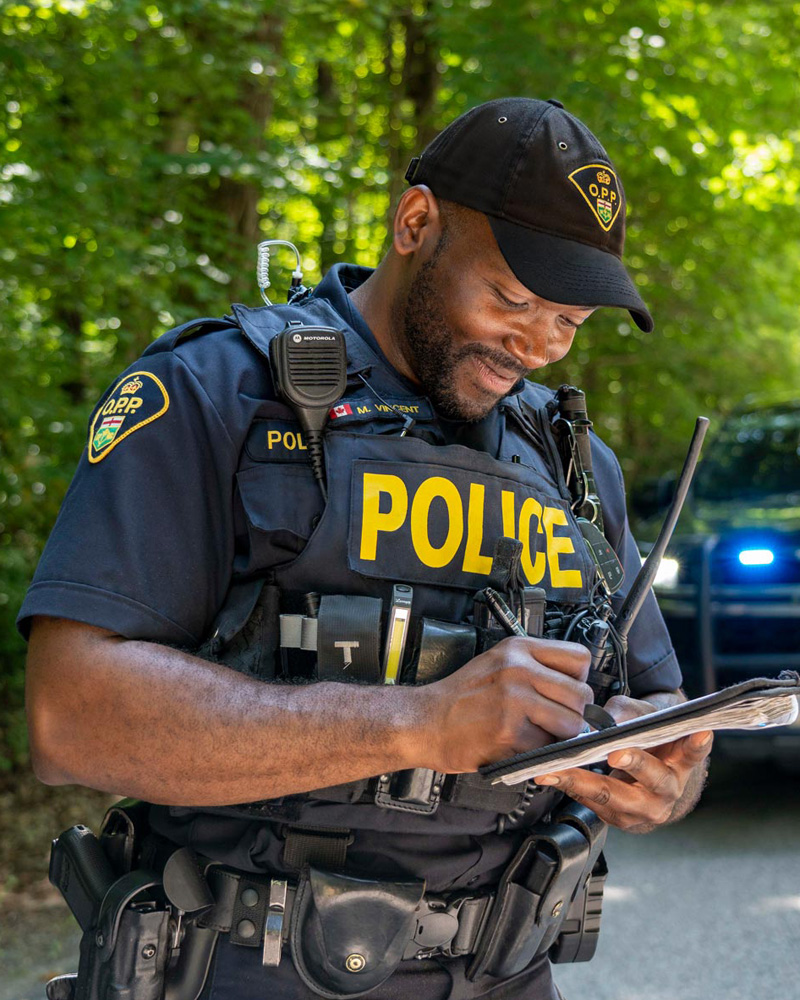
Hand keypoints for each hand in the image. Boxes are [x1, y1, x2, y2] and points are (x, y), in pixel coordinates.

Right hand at [422, 636, 592, 772]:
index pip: (579, 658)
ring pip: (571, 724)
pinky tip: (515, 745)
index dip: (578, 680)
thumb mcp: (496, 663)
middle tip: (553, 723)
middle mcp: (518, 669)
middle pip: (581, 695)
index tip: (565, 694)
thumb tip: (577, 690)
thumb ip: (535, 669)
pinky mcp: (508, 730)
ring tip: (535, 735)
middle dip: (573, 715)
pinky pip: (546, 747)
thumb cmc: (459, 698)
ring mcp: (514, 699)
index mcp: (518, 649)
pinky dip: (536, 753)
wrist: (423, 721)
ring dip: (558, 737)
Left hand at [533, 693, 713, 830]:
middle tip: (616, 753)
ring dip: (580, 782)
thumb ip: (632, 713)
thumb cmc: (650, 739)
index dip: (696, 745)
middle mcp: (667, 791)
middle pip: (653, 779)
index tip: (699, 732)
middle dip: (633, 764)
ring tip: (556, 771)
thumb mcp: (647, 716)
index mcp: (682, 763)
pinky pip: (591, 803)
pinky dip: (570, 786)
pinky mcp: (617, 819)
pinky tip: (550, 776)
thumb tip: (610, 720)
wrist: (646, 774)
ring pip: (612, 796)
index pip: (694, 753)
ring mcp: (643, 810)